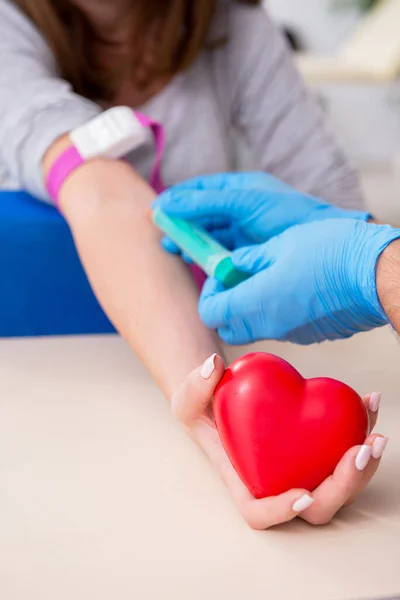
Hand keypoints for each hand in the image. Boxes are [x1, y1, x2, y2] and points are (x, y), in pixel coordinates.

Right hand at [156, 172, 369, 253]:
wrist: (324, 243)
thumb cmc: (288, 214)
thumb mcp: (244, 203)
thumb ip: (207, 202)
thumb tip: (168, 202)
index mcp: (240, 190)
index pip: (201, 190)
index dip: (178, 199)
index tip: (157, 210)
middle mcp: (239, 209)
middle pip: (201, 216)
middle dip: (180, 225)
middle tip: (163, 236)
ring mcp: (244, 233)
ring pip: (209, 236)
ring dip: (190, 243)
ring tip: (173, 250)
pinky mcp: (248, 254)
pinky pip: (220, 255)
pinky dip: (206, 258)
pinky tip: (195, 263)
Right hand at [173, 354, 386, 528]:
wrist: (221, 395)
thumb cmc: (201, 407)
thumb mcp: (187, 397)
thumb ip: (195, 385)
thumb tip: (213, 367)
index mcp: (241, 479)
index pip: (258, 511)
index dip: (281, 510)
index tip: (301, 494)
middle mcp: (275, 480)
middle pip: (316, 506)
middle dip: (344, 485)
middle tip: (360, 451)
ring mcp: (298, 465)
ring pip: (339, 483)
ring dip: (364, 463)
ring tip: (375, 432)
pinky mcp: (315, 444)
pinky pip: (343, 445)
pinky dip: (360, 425)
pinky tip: (369, 399)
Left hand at [198, 219, 399, 344]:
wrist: (376, 274)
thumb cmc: (330, 251)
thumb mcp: (281, 244)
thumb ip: (251, 259)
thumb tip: (233, 263)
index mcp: (254, 302)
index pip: (210, 313)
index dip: (209, 294)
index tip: (220, 275)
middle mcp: (269, 325)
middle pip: (228, 328)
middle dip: (224, 306)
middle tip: (236, 281)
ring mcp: (290, 333)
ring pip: (254, 329)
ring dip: (249, 309)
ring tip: (265, 279)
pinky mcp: (310, 334)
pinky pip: (280, 329)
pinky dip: (273, 313)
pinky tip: (290, 289)